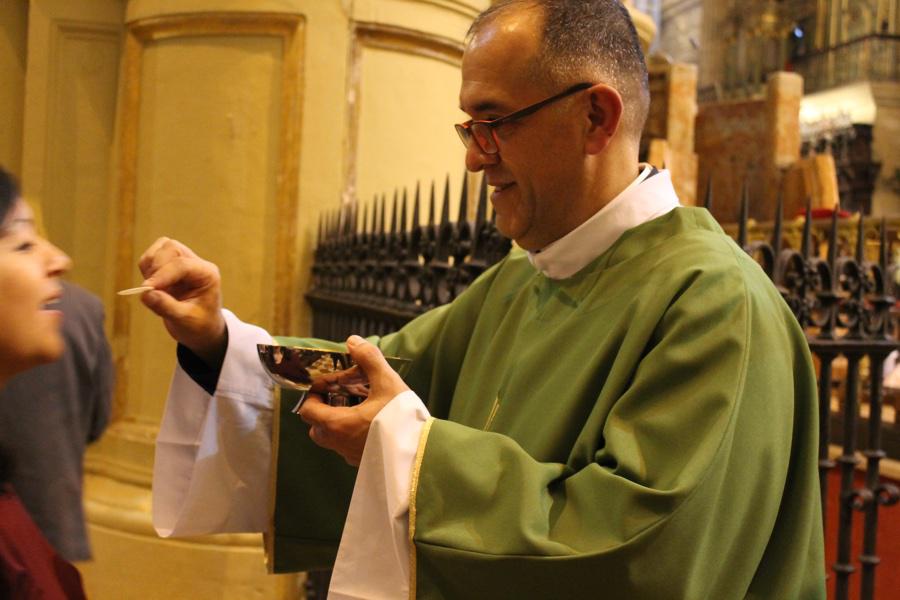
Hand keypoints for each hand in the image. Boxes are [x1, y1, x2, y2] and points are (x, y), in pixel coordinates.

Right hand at [138, 237, 226, 366]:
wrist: (201, 330)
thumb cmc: (199, 325)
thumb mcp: (185, 320)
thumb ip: (166, 306)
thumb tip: (145, 294)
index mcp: (207, 274)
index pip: (182, 265)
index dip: (162, 275)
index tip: (145, 289)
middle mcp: (197, 264)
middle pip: (171, 248)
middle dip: (156, 268)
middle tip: (150, 290)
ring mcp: (183, 262)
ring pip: (160, 248)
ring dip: (150, 267)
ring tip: (153, 290)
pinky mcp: (170, 265)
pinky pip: (152, 257)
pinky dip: (146, 269)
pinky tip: (153, 287)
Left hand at [299, 335, 409, 465]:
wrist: (422, 452)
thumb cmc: (402, 419)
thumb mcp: (387, 382)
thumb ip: (369, 359)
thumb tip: (353, 341)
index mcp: (337, 424)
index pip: (307, 410)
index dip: (314, 394)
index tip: (330, 384)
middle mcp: (339, 443)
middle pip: (316, 427)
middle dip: (323, 410)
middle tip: (342, 396)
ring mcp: (350, 456)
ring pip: (332, 439)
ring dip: (337, 423)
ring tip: (359, 408)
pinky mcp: (363, 463)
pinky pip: (347, 448)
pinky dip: (351, 435)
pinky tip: (372, 424)